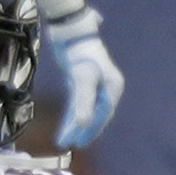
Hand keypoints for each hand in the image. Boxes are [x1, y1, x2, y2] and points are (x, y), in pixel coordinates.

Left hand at [48, 7, 124, 148]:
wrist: (71, 30)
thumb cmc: (80, 53)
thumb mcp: (82, 78)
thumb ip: (83, 102)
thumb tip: (82, 124)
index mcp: (112, 87)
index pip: (102, 114)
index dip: (90, 130)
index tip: (77, 142)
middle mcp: (107, 87)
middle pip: (95, 113)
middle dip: (81, 130)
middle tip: (68, 144)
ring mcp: (95, 84)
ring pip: (85, 109)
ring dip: (74, 123)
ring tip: (63, 139)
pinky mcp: (83, 80)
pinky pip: (78, 101)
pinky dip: (72, 113)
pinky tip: (65, 124)